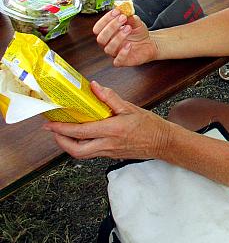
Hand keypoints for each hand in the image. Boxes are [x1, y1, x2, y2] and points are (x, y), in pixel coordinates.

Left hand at [43, 81, 169, 159]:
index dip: (62, 128)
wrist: (163, 142)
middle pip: (76, 150)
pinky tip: (81, 136)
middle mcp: (108, 144)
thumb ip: (110, 98)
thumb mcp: (130, 107)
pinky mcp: (111, 155)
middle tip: (53, 130)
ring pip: (82, 154)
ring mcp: (109, 152)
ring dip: (69, 145)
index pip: (81, 132)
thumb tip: (94, 87)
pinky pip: (91, 153)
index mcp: (112, 130)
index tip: (50, 124)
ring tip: (64, 132)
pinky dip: (81, 145)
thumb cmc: (149, 125)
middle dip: (60, 141)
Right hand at [93, 8, 157, 66]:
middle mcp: (108, 43)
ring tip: (128, 28)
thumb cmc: (138, 33)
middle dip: (111, 27)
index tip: (116, 11)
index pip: (98, 27)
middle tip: (123, 18)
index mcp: (108, 33)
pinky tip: (129, 45)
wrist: (148, 44)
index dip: (105, 19)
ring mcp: (115, 53)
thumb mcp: (136, 22)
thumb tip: (125, 10)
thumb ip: (130, 17)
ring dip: (118, 37)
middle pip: (101, 38)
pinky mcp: (122, 61)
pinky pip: (117, 61)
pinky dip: (122, 53)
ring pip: (108, 48)